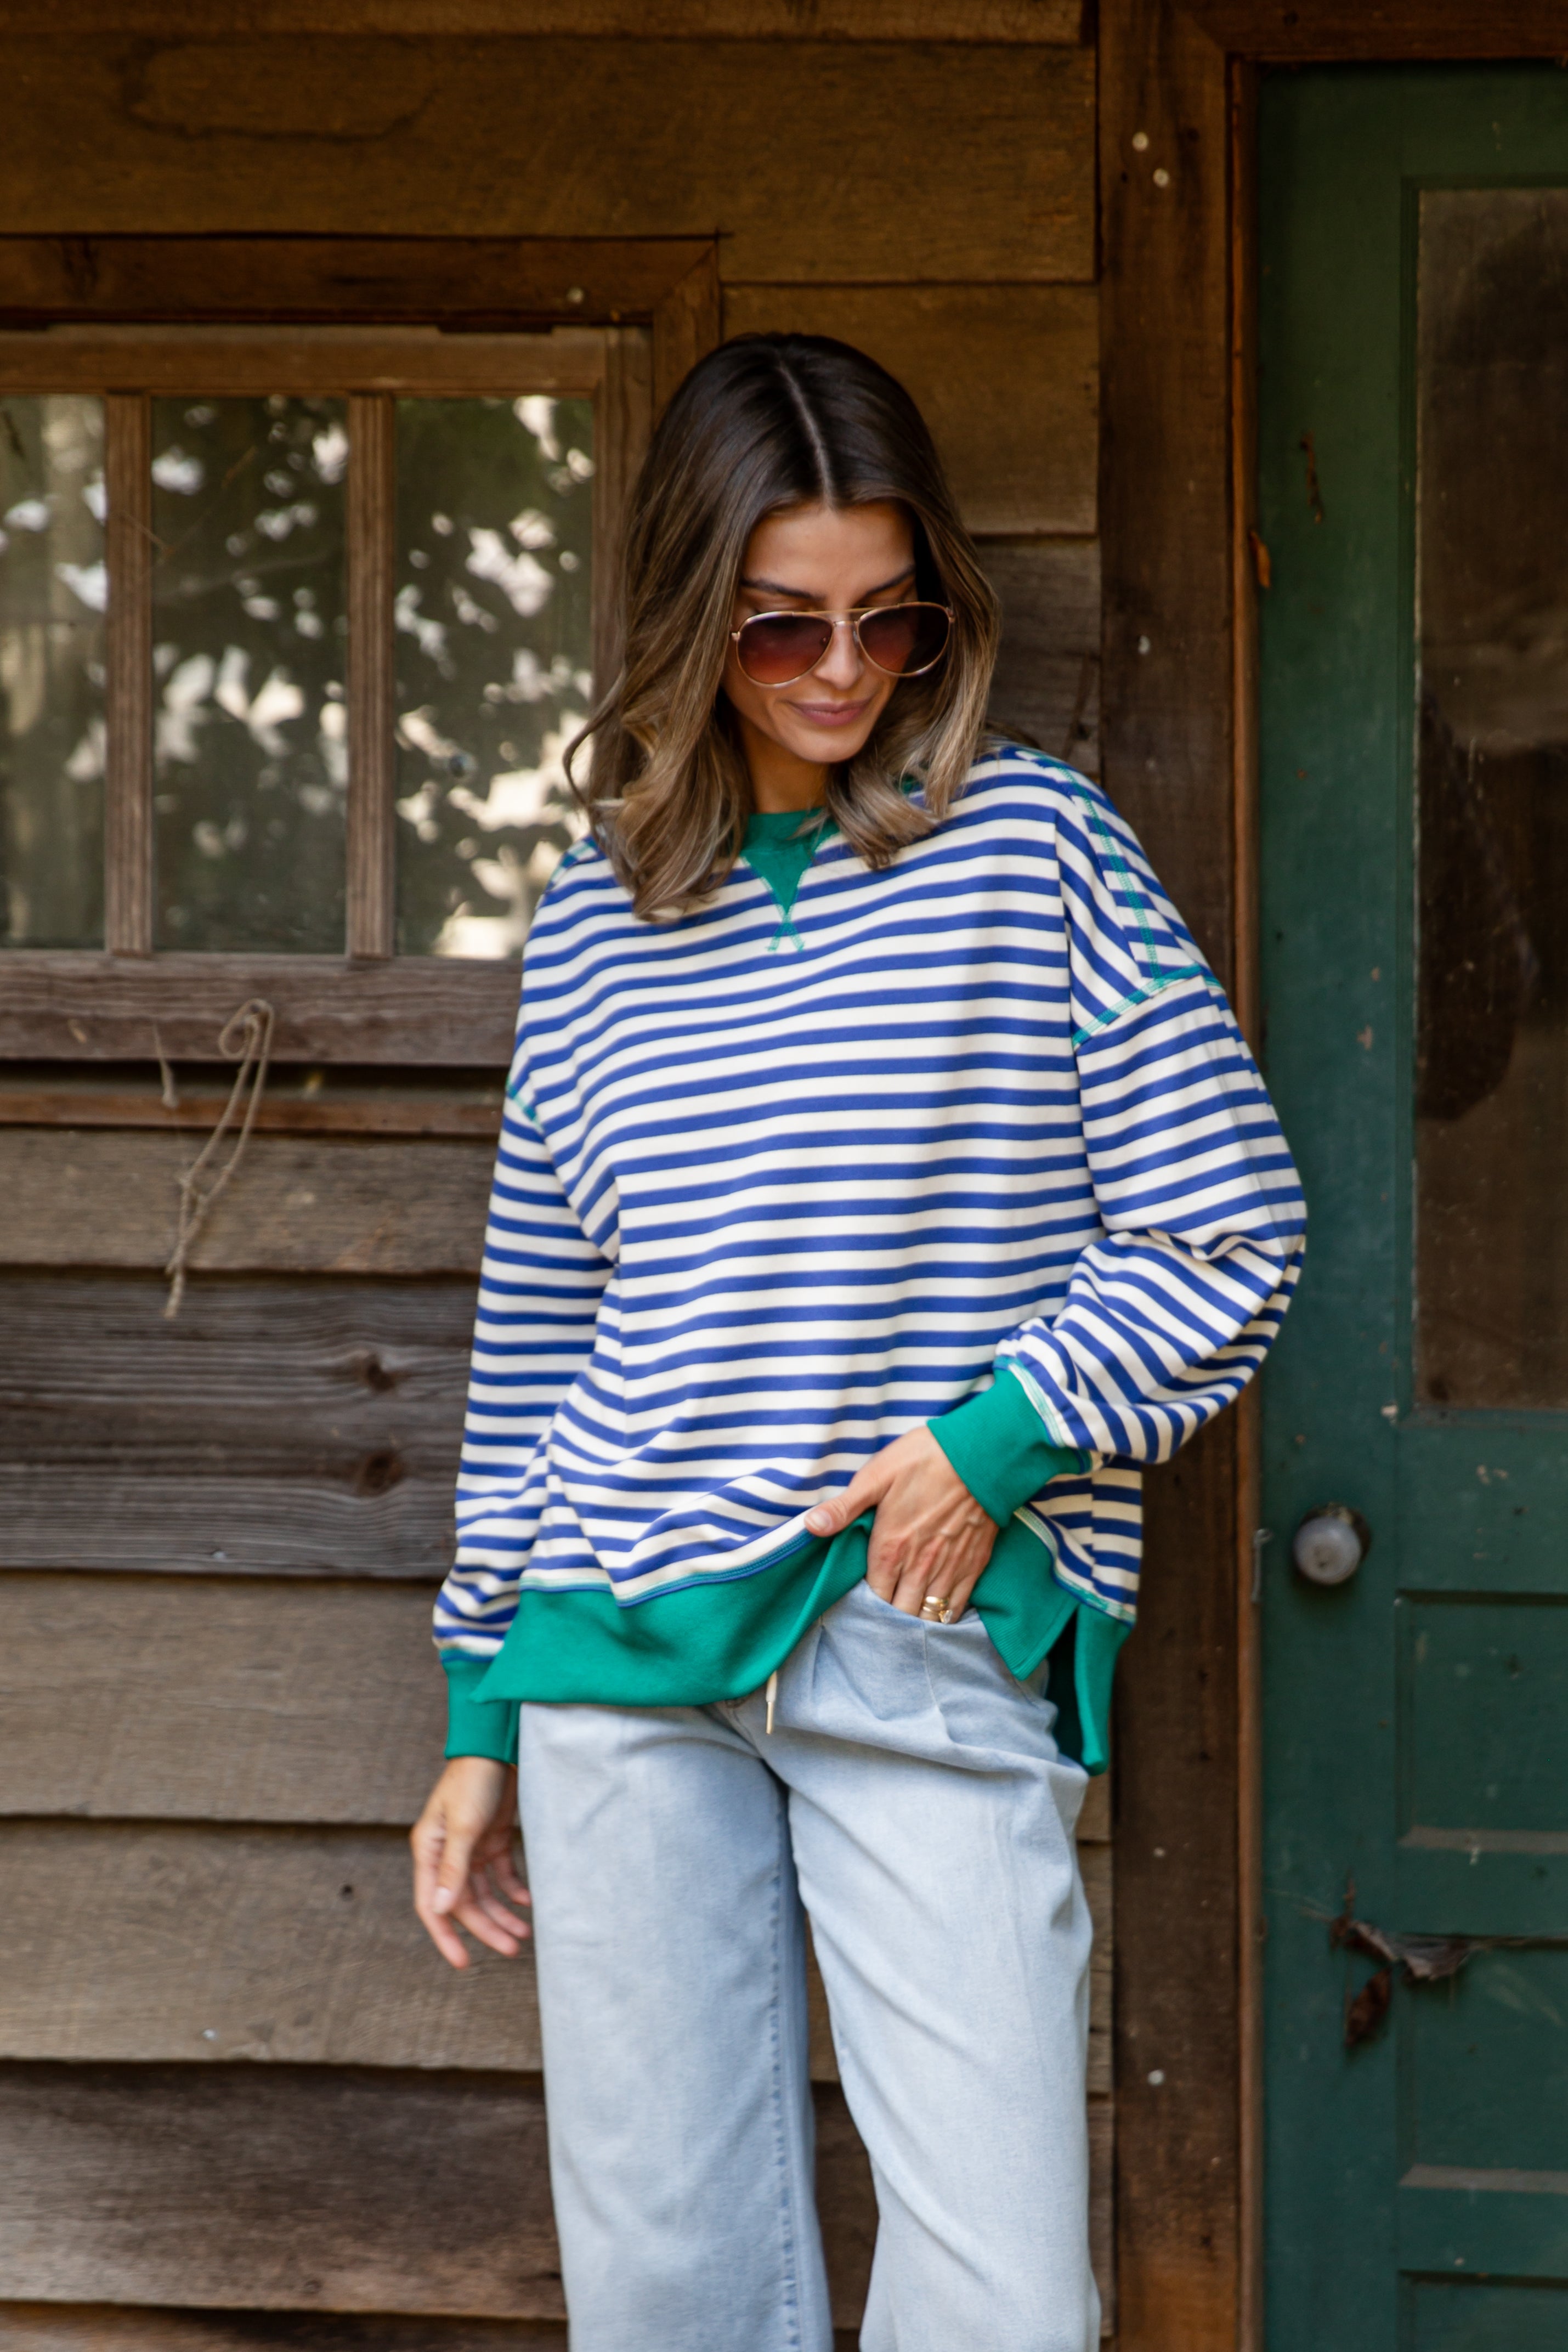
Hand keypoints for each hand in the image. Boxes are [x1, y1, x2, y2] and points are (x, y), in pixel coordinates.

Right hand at [411, 1756, 531, 1969]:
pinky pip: (502, 1874)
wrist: (497, 1745)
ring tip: (524, 1934)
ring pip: (484, 1893)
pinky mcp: (492, 1839)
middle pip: (464, 1903)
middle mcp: (446, 1854)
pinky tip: (528, 1902)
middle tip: (511, 1950)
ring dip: (502, 1913)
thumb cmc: (474, 1779)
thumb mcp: (464, 1825)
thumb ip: (454, 1869)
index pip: (433, 1905)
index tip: (464, 1963)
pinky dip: (514, 1889)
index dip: (446, 1937)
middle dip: (486, 1928)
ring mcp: (470, 1847)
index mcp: (429, 1852)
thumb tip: (441, 1910)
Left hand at [805, 1425, 997, 1618]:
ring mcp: (949, 1568)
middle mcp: (919, 1567)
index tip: (860, 1605)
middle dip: (889, 1620)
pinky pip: (957, 1606)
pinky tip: (936, 1616)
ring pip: (928, 1615)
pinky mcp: (974, 1565)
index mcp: (890, 1548)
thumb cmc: (924, 1460)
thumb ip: (844, 1508)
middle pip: (900, 1613)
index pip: (873, 1597)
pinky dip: (945, 1617)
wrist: (981, 1453)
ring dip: (915, 1622)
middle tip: (882, 1620)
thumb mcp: (876, 1476)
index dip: (866, 1605)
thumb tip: (810, 1526)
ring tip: (905, 1625)